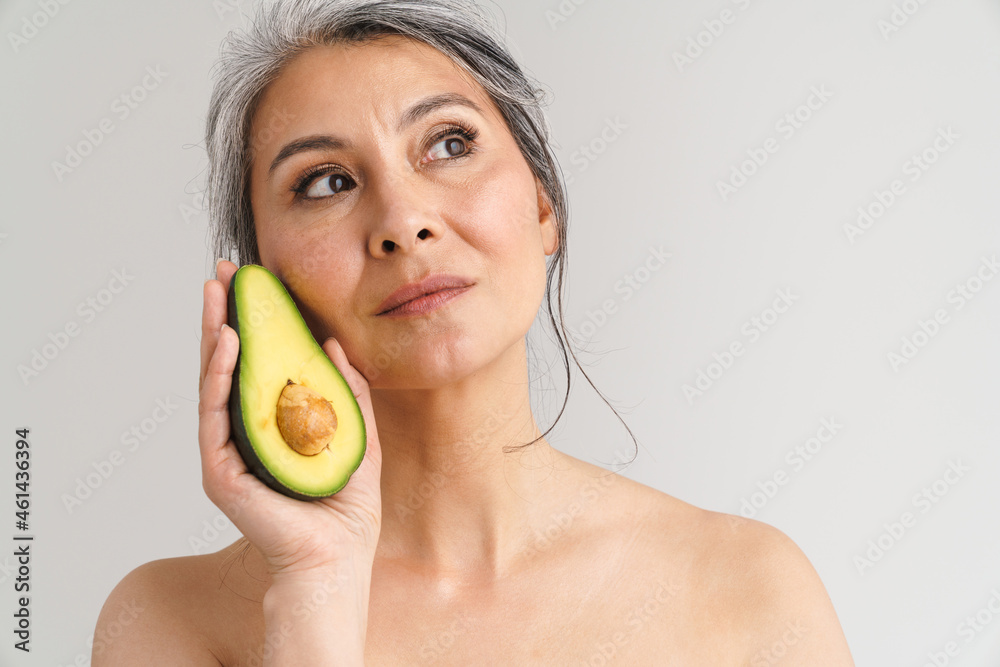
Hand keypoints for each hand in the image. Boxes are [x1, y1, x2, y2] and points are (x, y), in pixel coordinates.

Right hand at [198, 259, 382, 579]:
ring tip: (218, 295)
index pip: (257, 365)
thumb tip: (333, 341)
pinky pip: (216, 415)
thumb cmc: (346, 506)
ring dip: (215, 335)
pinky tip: (229, 342)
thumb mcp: (356, 433)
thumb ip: (346, 390)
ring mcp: (227, 452)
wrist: (338, 558)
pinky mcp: (221, 471)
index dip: (253, 323)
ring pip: (214, 383)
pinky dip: (220, 376)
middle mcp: (243, 434)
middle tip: (222, 273)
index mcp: (272, 425)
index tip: (253, 281)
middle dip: (225, 316)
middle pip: (228, 366)